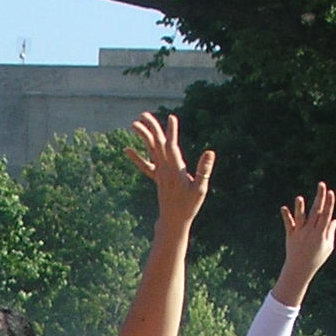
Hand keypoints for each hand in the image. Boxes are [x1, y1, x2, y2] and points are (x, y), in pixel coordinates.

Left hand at [126, 111, 212, 229]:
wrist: (173, 220)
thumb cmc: (189, 205)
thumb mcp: (200, 188)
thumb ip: (204, 170)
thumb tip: (210, 152)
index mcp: (175, 170)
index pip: (171, 147)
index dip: (171, 132)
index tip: (171, 117)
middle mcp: (164, 169)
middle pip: (156, 145)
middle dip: (151, 129)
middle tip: (143, 115)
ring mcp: (159, 173)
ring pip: (150, 151)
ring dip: (143, 137)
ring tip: (135, 123)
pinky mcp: (157, 178)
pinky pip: (145, 165)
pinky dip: (136, 157)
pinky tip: (126, 149)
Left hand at [276, 183, 335, 289]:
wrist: (300, 270)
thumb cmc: (317, 258)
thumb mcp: (328, 246)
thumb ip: (330, 231)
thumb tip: (335, 219)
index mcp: (321, 234)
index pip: (326, 215)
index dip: (329, 203)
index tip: (331, 192)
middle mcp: (310, 232)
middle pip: (316, 212)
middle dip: (319, 198)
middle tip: (321, 184)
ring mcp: (299, 233)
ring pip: (300, 218)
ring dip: (300, 208)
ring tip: (299, 198)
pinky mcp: (290, 236)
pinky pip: (288, 225)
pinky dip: (286, 217)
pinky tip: (283, 208)